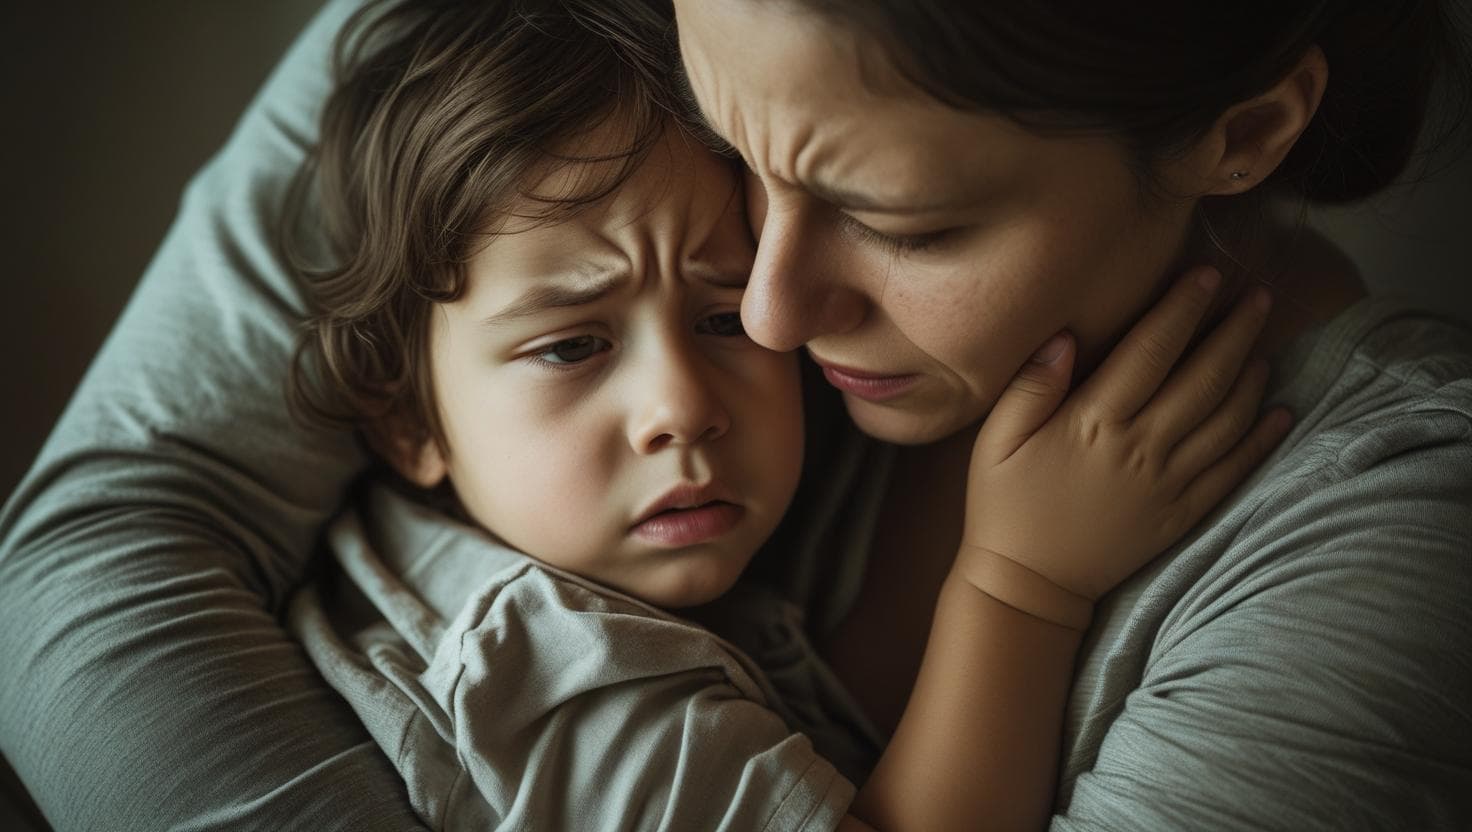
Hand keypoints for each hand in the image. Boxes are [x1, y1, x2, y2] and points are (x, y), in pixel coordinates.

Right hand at [956, 267, 1291, 628]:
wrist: (1028, 585)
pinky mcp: (1182, 514)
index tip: (1208, 276)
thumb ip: (1030, 385)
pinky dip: (1262, 438)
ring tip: (1264, 344)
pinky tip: (1280, 412)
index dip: (1183, 309)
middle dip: (1235, 331)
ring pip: (1228, 419)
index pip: (1151, 350)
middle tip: (1260, 297)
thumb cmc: (1004, 505)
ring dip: (1253, 378)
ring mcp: (1168, 483)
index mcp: (1094, 422)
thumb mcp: (996, 440)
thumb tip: (1064, 335)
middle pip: (1204, 377)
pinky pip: (1234, 470)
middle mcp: (1141, 447)